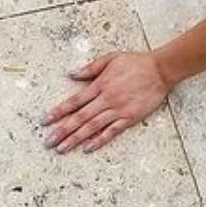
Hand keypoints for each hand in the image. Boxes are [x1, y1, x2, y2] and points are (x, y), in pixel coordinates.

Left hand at [41, 51, 169, 153]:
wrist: (160, 69)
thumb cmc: (136, 62)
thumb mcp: (112, 58)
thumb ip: (91, 67)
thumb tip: (71, 74)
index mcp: (100, 85)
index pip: (75, 101)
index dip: (59, 111)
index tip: (45, 120)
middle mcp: (107, 99)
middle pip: (80, 117)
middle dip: (62, 130)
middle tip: (48, 142)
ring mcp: (118, 109)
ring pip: (92, 126)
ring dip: (76, 138)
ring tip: (62, 148)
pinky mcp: (130, 117)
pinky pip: (112, 131)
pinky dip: (100, 140)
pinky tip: (88, 148)